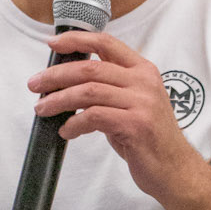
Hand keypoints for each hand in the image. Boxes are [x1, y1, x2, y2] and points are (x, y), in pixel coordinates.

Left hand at [27, 30, 205, 204]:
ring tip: (42, 109)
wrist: (175, 169)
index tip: (53, 44)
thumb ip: (109, 90)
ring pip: (88, 92)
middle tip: (35, 84)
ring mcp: (142, 103)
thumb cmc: (149, 139)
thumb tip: (68, 84)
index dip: (76, 40)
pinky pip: (94, 117)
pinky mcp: (136, 125)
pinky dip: (74, 124)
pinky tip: (66, 131)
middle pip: (90, 68)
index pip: (106, 43)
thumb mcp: (133, 105)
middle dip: (56, 75)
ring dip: (59, 100)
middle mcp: (144, 82)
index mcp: (143, 71)